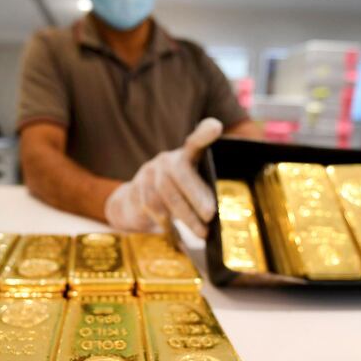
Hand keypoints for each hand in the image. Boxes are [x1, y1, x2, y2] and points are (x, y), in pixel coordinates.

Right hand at [104, 118, 221, 237]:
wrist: (135, 205)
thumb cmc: (176, 198)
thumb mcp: (192, 190)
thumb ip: (206, 193)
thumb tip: (225, 213)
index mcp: (186, 156)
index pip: (195, 141)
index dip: (204, 133)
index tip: (215, 127)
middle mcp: (166, 160)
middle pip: (180, 172)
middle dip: (196, 194)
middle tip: (210, 215)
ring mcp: (149, 173)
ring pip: (166, 193)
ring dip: (186, 215)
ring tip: (202, 233)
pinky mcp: (136, 188)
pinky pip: (151, 206)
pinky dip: (167, 222)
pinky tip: (177, 234)